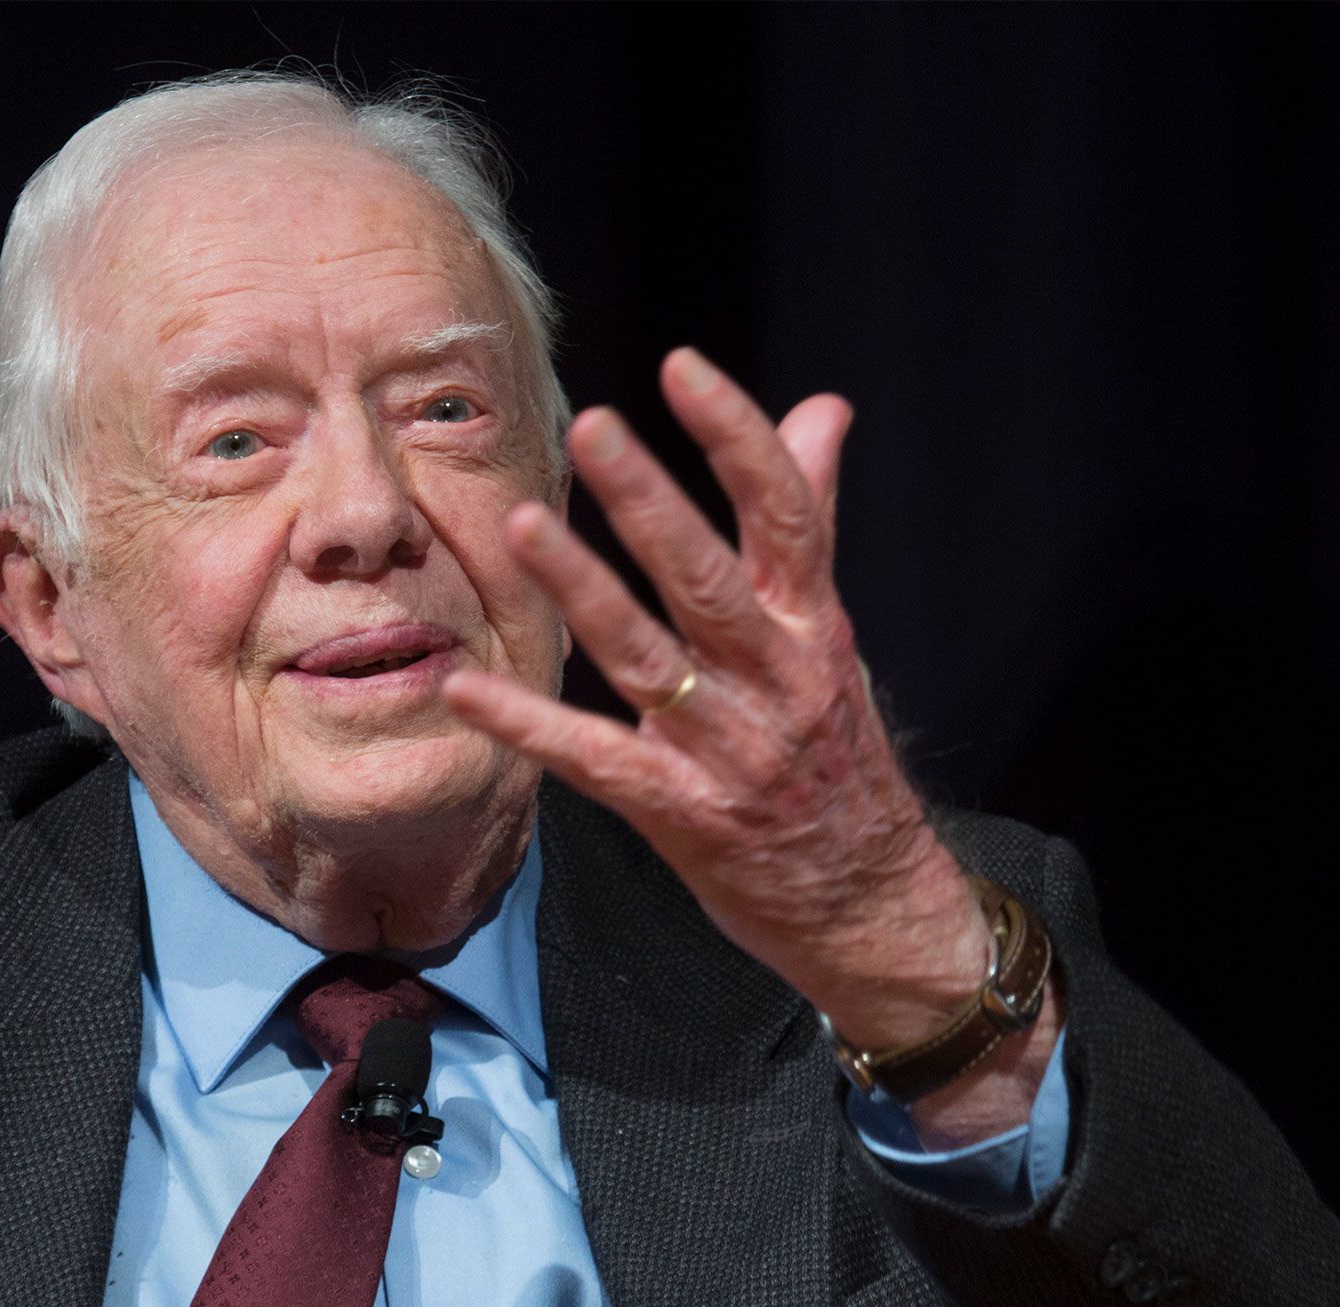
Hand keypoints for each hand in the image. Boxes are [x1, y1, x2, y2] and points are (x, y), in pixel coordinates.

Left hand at [441, 348, 1058, 1137]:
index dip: (738, 437)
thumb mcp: (832, 634)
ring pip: (647, 658)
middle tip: (593, 426)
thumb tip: (823, 408)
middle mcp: (778, 679)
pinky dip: (530, 726)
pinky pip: (597, 762)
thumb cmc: (839, 758)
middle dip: (651, 499)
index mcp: (814, 626)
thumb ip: (812, 520)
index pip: (786, 514)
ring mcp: (729, 751)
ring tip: (523, 524)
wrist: (873, 906)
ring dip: (582, 589)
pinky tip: (466, 690)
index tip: (681, 367)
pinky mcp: (684, 816)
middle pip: (709, 576)